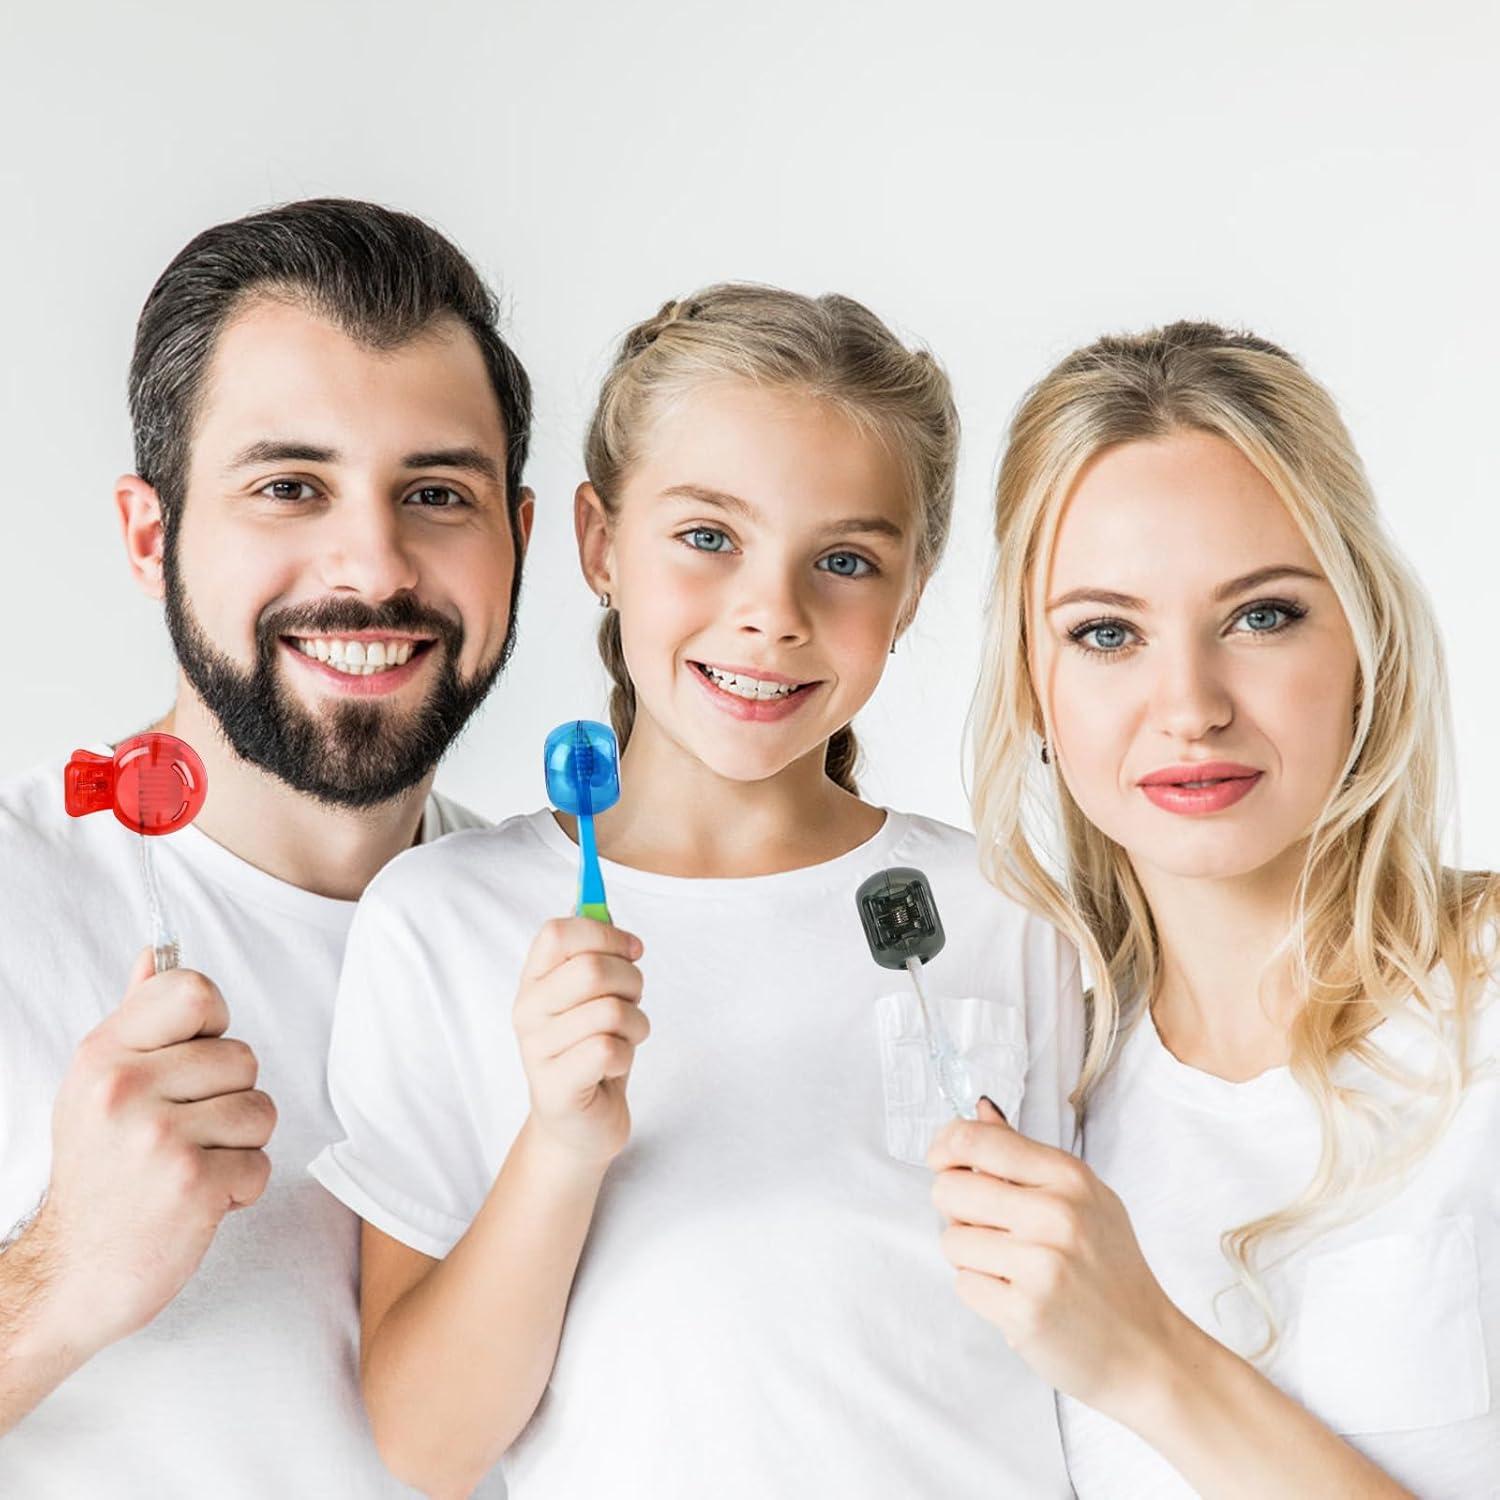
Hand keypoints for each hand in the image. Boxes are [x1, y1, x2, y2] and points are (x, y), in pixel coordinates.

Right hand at [34, 948, 276, 1355]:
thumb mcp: (98, 1086)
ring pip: (260, 1109)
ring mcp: (159, 1137)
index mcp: (104, 1053)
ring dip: (239, 1146)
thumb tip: (155, 953)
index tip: (190, 1062)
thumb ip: (136, 1017)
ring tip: (189, 1167)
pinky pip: (261, 1163)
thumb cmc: (100, 1173)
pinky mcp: (193, 1185)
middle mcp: (126, 1088)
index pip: (194, 990)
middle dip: (228, 1099)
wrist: (72, 1273)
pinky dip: (240, 1188)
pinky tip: (196, 1201)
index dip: (211, 1025)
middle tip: (180, 1136)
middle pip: (242, 1056)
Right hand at [513, 918, 647, 1167]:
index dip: (605, 934)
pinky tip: (613, 1066)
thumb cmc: (591, 1051)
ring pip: (610, 1011)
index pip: (558, 932)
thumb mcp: (592, 996)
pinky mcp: (556, 1087)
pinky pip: (608, 1050)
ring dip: (636, 1024)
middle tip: (631, 1003)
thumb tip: (601, 908)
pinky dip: (627, 1055)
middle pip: (592, 969)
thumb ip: (594, 952)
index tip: (632, 950)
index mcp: (533, 980)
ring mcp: (536, 1050)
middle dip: (631, 982)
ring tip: (624, 1039)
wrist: (580, 1125)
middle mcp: (527, 1011)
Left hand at [927, 1099, 1185, 1422]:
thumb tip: (979, 1110)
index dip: (945, 1147)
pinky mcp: (1025, 1312)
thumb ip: (1025, 1154)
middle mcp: (1055, 1214)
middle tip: (988, 1228)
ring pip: (951, 1242)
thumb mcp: (1084, 1197)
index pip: (976, 1139)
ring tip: (1011, 1268)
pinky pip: (964, 1286)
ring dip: (970, 1258)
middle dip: (955, 1210)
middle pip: (949, 1189)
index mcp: (1068, 1177)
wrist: (1148, 1351)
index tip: (944, 1162)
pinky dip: (983, 1293)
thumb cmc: (1111, 1270)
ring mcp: (1041, 1264)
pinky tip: (1017, 1297)